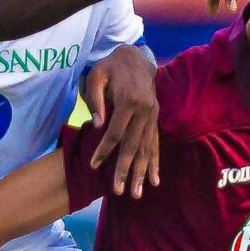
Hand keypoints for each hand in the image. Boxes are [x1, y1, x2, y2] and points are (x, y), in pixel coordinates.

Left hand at [81, 39, 161, 195]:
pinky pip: (156, 144)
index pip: (115, 132)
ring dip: (142, 172)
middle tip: (118, 190)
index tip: (93, 165)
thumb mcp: (97, 75)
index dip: (104, 149)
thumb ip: (95, 99)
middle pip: (133, 146)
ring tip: (137, 193)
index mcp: (129, 100)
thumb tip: (97, 126)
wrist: (137, 57)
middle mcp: (145, 111)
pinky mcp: (155, 120)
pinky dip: (155, 163)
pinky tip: (155, 181)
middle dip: (125, 169)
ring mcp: (153, 117)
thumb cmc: (111, 66)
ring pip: (147, 149)